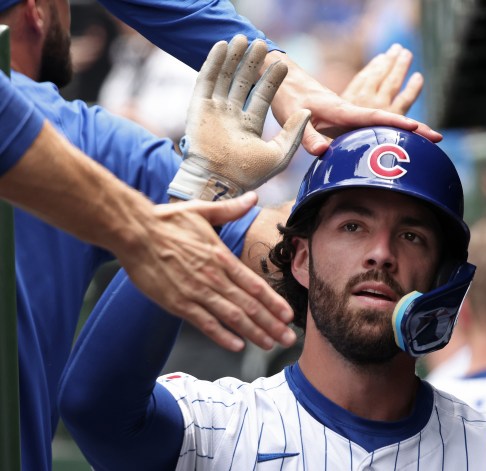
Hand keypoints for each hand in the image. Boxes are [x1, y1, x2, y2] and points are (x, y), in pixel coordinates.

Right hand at [117, 192, 296, 351]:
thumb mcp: (202, 211)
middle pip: (249, 305)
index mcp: (221, 257)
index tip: (289, 315)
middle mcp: (214, 277)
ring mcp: (196, 292)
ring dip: (253, 332)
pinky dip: (222, 336)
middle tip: (288, 338)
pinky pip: (204, 323)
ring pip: (231, 317)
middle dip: (271, 323)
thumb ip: (230, 210)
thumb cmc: (166, 221)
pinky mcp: (177, 303)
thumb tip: (252, 198)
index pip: (255, 284)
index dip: (274, 302)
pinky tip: (237, 345)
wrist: (134, 232)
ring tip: (269, 344)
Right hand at [168, 35, 310, 201]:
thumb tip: (308, 112)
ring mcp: (214, 111)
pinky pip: (206, 80)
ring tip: (244, 38)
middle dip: (252, 63)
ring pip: (225, 77)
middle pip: (243, 83)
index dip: (272, 80)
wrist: (218, 181)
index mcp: (249, 126)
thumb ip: (294, 133)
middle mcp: (231, 116)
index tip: (283, 64)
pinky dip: (213, 62)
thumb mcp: (279, 154)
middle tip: (262, 44)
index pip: (262, 97)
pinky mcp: (198, 107)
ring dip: (234, 58)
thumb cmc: (248, 174)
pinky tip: (223, 46)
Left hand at [265, 49, 441, 155]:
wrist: (286, 83)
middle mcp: (351, 112)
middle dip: (413, 128)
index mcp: (342, 111)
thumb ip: (309, 138)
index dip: (394, 123)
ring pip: (383, 124)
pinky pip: (372, 127)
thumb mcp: (295, 120)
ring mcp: (350, 116)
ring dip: (406, 130)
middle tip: (438, 138)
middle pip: (387, 121)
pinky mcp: (345, 120)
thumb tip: (324, 153)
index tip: (415, 126)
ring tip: (429, 140)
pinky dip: (389, 132)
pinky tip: (398, 142)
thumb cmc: (290, 100)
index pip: (373, 117)